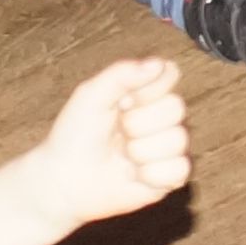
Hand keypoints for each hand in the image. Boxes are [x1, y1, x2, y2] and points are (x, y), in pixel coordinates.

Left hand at [19, 58, 195, 228]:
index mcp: (145, 92)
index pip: (170, 74)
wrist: (65, 181)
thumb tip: (158, 64)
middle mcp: (162, 117)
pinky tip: (134, 175)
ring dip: (141, 151)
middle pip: (176, 107)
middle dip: (138, 123)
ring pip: (178, 140)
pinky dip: (152, 174)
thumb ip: (121, 74)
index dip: (148, 89)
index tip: (122, 103)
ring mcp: (168, 147)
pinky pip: (180, 169)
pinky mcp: (170, 176)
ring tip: (122, 156)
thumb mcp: (90, 96)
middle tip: (118, 132)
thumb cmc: (75, 136)